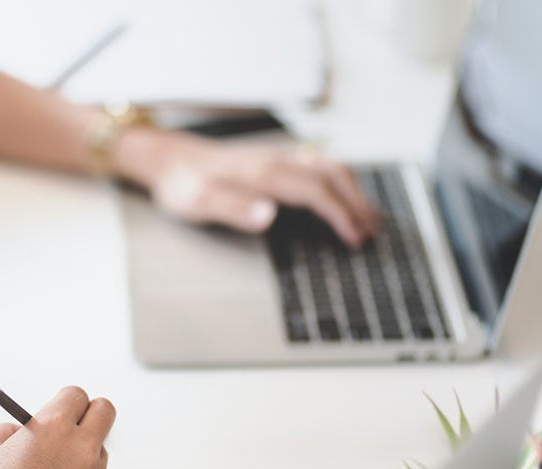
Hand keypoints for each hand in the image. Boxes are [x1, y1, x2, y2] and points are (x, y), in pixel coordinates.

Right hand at [0, 386, 114, 468]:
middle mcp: (81, 448)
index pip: (76, 395)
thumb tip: (21, 430)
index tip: (59, 411)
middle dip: (90, 414)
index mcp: (52, 427)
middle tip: (75, 427)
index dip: (65, 402)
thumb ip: (8, 432)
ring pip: (99, 453)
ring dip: (83, 456)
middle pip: (104, 412)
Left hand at [114, 127, 379, 247]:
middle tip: (372, 232)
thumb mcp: (199, 202)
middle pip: (331, 175)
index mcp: (263, 174)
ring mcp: (278, 158)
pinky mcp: (275, 160)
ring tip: (370, 217)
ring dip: (353, 190)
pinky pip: (317, 166)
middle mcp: (276, 160)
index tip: (354, 237)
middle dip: (357, 203)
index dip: (340, 214)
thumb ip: (233, 209)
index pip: (315, 191)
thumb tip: (269, 215)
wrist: (168, 160)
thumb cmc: (182, 185)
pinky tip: (345, 195)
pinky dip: (339, 181)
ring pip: (328, 167)